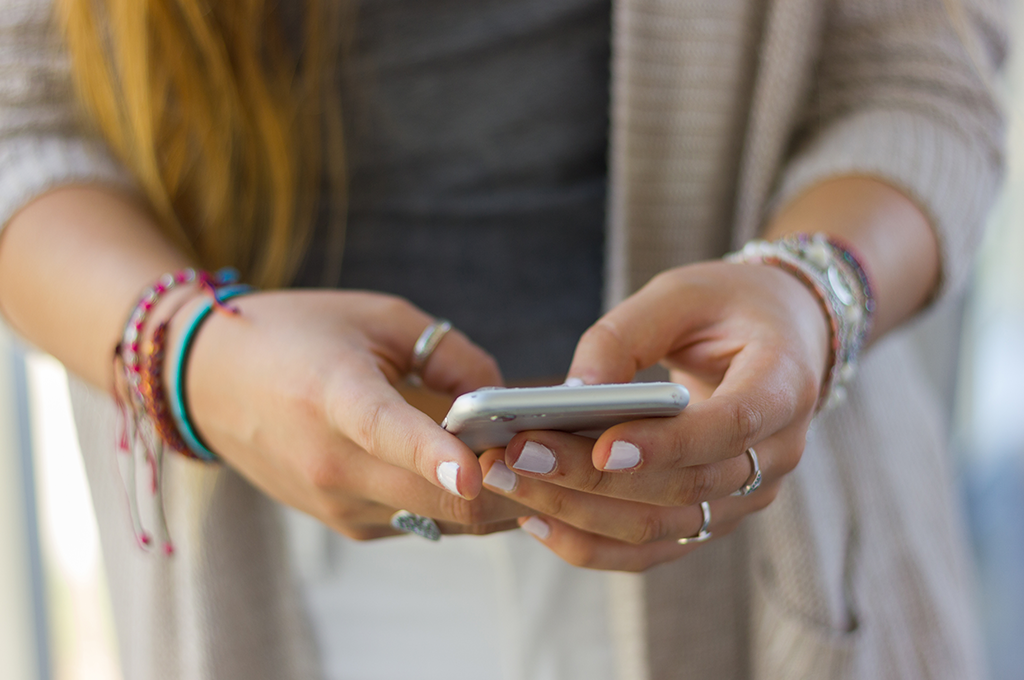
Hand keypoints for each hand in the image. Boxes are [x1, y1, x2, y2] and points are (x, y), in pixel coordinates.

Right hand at [172, 290, 527, 538]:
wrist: (210, 381)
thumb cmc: (298, 334)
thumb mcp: (378, 317)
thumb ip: (450, 354)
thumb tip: (502, 400)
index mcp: (333, 395)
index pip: (387, 430)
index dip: (434, 453)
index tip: (474, 470)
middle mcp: (329, 461)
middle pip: (436, 496)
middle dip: (507, 483)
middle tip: (557, 449)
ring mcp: (334, 502)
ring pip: (441, 518)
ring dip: (490, 497)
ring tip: (527, 457)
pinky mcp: (343, 523)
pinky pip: (421, 521)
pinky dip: (455, 501)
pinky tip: (474, 469)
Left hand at [479, 261, 830, 569]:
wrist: (782, 338)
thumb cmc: (727, 306)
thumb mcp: (680, 294)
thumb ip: (623, 337)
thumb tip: (567, 394)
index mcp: (784, 384)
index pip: (730, 426)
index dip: (667, 444)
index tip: (603, 445)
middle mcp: (776, 453)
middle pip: (684, 488)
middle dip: (591, 478)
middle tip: (514, 455)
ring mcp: (747, 495)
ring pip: (662, 528)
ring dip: (578, 514)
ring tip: (507, 483)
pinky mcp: (714, 516)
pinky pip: (652, 547)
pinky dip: (592, 542)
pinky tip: (536, 517)